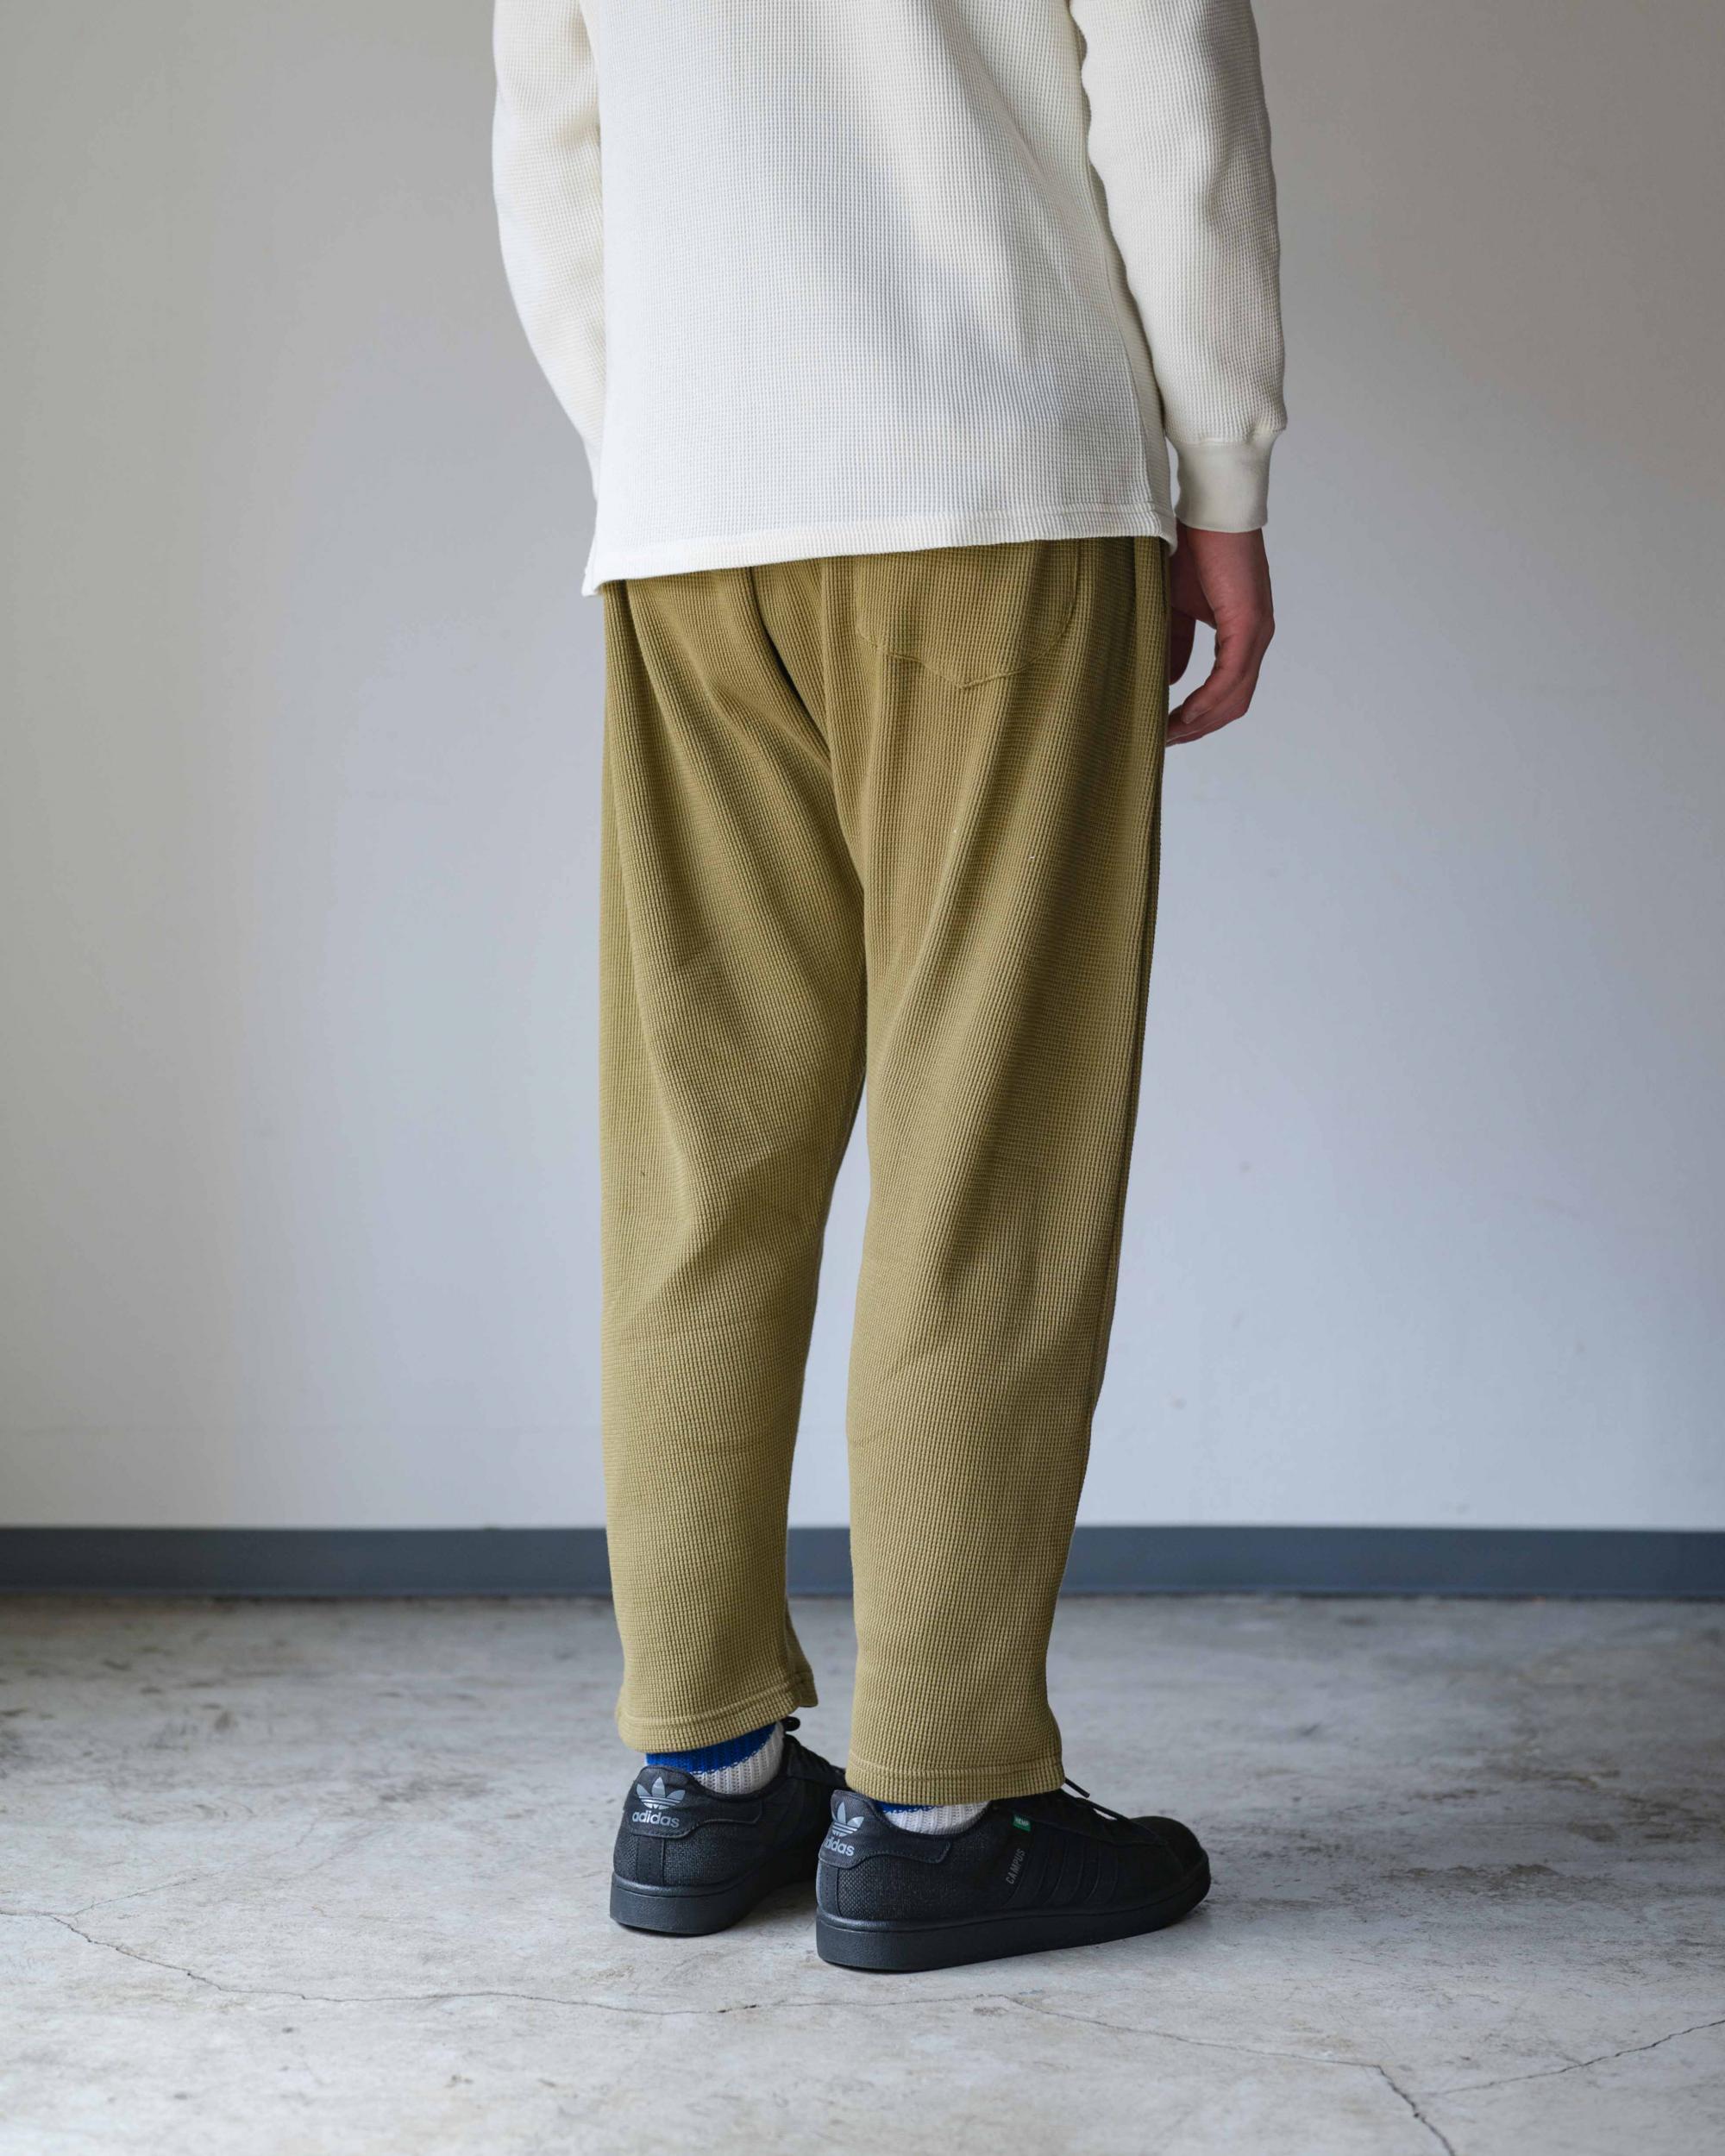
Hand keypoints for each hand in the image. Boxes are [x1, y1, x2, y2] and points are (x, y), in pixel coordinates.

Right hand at [1167, 524, 1274, 744]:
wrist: (1209, 505)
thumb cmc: (1192, 545)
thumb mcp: (1175, 605)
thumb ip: (1174, 644)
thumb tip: (1169, 681)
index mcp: (1242, 634)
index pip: (1227, 691)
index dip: (1198, 717)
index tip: (1166, 732)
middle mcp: (1256, 637)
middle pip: (1233, 704)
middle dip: (1198, 729)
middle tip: (1163, 744)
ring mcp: (1256, 632)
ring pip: (1234, 697)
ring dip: (1201, 723)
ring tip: (1168, 736)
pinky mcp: (1249, 623)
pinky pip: (1230, 677)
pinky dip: (1207, 700)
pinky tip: (1183, 715)